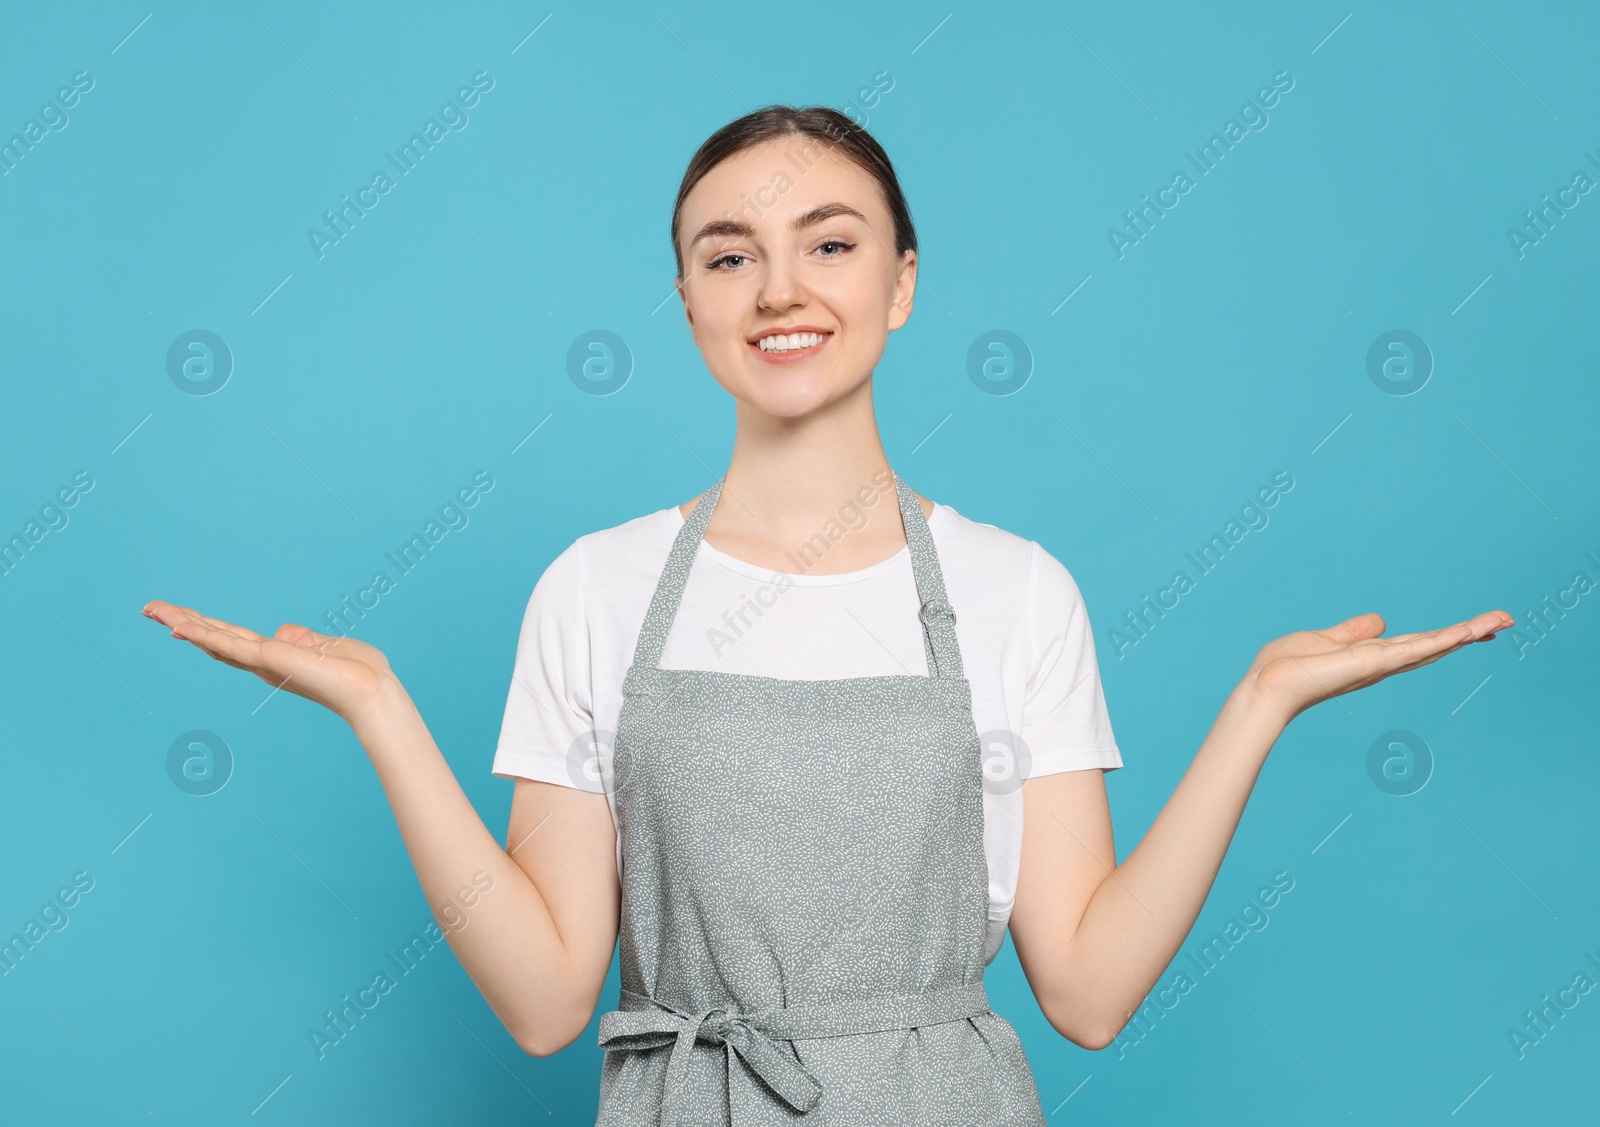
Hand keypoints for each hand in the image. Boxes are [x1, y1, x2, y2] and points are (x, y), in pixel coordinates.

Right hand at [141, 600, 401, 726]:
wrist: (370, 690)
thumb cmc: (357, 672)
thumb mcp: (324, 646)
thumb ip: (299, 638)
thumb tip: (281, 632)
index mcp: (274, 660)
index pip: (231, 641)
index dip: (205, 629)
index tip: (179, 619)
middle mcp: (262, 664)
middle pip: (212, 639)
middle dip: (181, 623)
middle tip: (149, 610)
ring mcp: (261, 662)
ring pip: (212, 638)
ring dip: (180, 622)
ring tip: (151, 609)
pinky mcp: (267, 659)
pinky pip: (227, 644)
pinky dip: (201, 633)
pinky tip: (176, 625)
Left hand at [1242, 609, 1513, 722]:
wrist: (1269, 687)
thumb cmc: (1286, 669)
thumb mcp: (1324, 640)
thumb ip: (1352, 632)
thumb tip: (1379, 621)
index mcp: (1371, 657)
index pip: (1417, 644)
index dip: (1446, 636)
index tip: (1475, 627)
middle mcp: (1383, 664)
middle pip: (1435, 646)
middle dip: (1469, 634)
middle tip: (1504, 621)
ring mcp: (1382, 665)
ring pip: (1435, 645)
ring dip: (1469, 632)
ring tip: (1503, 619)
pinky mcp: (1376, 663)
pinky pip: (1418, 648)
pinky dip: (1445, 639)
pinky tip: (1471, 630)